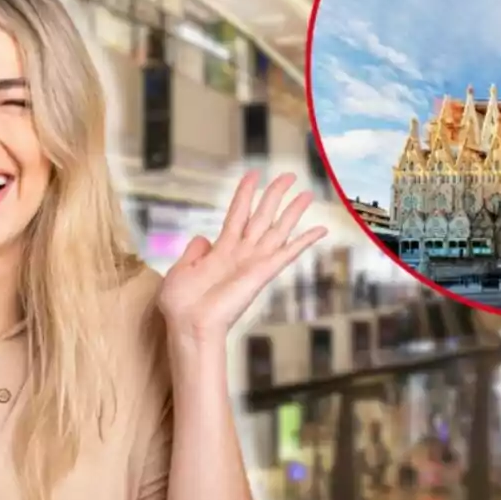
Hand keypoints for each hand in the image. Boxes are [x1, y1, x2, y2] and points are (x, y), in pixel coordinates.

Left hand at [158, 171, 327, 347]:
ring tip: (307, 194)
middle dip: (275, 194)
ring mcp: (253, 262)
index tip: (254, 173)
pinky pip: (287, 253)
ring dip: (293, 211)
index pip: (237, 213)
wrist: (188, 325)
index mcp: (221, 250)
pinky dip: (304, 241)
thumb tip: (202, 237)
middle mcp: (241, 253)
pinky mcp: (262, 273)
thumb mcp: (180, 269)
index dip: (246, 192)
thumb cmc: (181, 305)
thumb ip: (193, 251)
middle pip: (262, 215)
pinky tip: (320, 230)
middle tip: (289, 175)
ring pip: (277, 229)